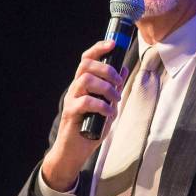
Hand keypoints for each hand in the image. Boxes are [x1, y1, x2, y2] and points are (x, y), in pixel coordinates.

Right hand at [41, 39, 127, 190]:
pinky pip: (85, 102)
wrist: (76, 151)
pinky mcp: (71, 113)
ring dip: (106, 88)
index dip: (98, 48)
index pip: (87, 59)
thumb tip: (124, 69)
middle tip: (119, 82)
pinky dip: (102, 105)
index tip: (112, 44)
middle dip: (106, 69)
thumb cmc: (92, 127)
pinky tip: (109, 113)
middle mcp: (76, 88)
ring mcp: (72, 100)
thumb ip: (114, 88)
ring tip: (115, 100)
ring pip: (86, 80)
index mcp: (84, 84)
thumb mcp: (108, 105)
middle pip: (86, 65)